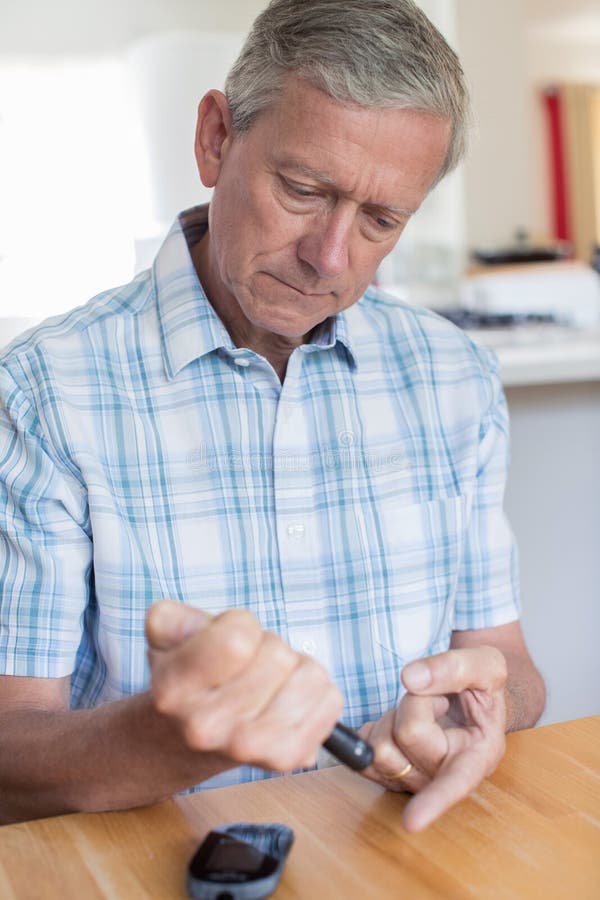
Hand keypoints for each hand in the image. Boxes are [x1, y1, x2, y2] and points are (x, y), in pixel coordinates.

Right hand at [145, 600, 343, 773]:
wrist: (186, 740)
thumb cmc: (191, 676)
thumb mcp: (170, 639)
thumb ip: (172, 620)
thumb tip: (177, 621)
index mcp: (173, 690)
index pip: (237, 637)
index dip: (239, 625)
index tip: (226, 639)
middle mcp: (205, 727)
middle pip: (277, 654)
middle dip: (269, 647)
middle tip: (248, 665)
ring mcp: (247, 749)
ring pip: (309, 675)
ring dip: (296, 668)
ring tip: (270, 682)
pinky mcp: (285, 758)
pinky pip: (330, 702)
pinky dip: (319, 692)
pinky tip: (290, 700)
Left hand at [359, 646, 507, 831]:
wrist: (471, 696)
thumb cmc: (483, 686)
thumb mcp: (486, 664)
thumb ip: (455, 667)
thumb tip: (411, 679)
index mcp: (480, 753)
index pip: (457, 781)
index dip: (435, 801)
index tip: (413, 821)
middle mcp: (446, 774)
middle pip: (409, 736)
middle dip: (415, 703)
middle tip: (436, 700)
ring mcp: (416, 779)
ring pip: (381, 747)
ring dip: (393, 717)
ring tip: (419, 712)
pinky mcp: (390, 775)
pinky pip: (363, 752)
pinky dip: (373, 729)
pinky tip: (396, 722)